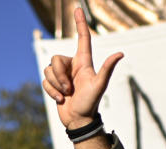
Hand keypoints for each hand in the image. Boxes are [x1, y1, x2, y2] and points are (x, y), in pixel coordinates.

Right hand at [42, 7, 123, 128]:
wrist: (79, 120)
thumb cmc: (91, 103)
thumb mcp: (99, 85)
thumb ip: (107, 69)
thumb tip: (121, 54)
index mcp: (83, 62)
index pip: (82, 38)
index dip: (80, 23)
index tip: (78, 9)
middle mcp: (72, 66)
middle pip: (56, 59)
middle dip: (60, 76)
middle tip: (70, 89)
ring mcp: (62, 75)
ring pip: (48, 70)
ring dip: (56, 85)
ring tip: (66, 95)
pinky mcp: (54, 84)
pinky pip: (44, 81)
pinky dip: (51, 91)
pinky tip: (60, 100)